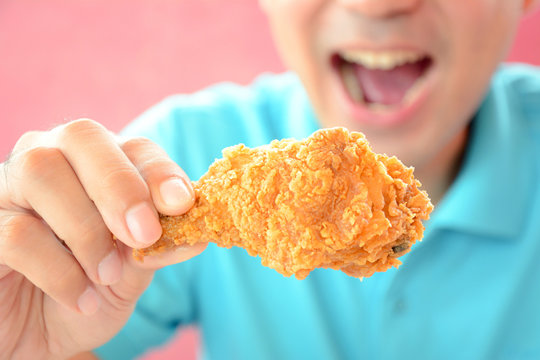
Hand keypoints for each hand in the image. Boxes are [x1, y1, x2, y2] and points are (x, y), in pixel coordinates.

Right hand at [0, 119, 205, 358]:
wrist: (42, 333)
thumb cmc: (92, 289)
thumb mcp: (133, 270)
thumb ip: (158, 247)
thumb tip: (198, 235)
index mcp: (100, 166)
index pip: (134, 147)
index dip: (160, 170)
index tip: (182, 203)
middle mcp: (54, 160)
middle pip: (82, 136)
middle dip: (120, 185)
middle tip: (144, 233)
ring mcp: (12, 189)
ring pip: (42, 171)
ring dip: (86, 228)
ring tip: (106, 274)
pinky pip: (17, 232)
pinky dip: (59, 270)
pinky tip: (80, 297)